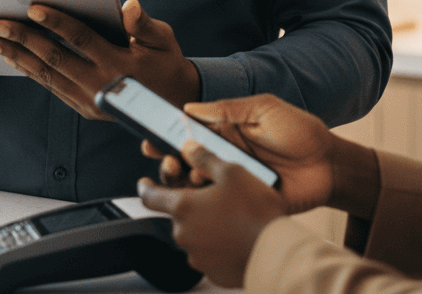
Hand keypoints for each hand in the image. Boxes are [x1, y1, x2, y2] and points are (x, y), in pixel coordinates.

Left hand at [0, 0, 199, 118]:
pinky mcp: (85, 109)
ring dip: (18, 58)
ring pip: (47, 76)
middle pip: (55, 58)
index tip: (33, 8)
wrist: (173, 106)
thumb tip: (128, 6)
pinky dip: (31, 72)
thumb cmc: (166, 62)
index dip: (57, 22)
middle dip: (23, 39)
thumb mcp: (164, 40)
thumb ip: (144, 24)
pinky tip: (14, 58)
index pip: (82, 39)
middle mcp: (101, 85)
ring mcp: (90, 101)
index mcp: (120, 64)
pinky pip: (52, 87)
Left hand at [139, 140, 285, 288]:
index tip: (144, 183)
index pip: (150, 197)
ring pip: (194, 234)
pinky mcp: (213, 273)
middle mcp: (184, 234)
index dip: (146, 187)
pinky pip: (209, 254)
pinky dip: (217, 244)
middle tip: (212, 195)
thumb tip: (188, 148)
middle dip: (190, 204)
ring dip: (204, 224)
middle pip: (177, 214)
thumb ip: (204, 158)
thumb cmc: (255, 212)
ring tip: (231, 216)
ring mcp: (198, 257)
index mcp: (183, 207)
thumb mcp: (231, 172)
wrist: (277, 254)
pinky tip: (236, 236)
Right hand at [158, 93, 336, 214]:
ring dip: (183, 177)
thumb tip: (189, 108)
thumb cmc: (299, 131)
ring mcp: (234, 180)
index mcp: (226, 131)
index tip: (150, 133)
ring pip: (197, 182)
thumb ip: (227, 109)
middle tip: (161, 155)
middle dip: (167, 157)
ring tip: (180, 169)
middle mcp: (225, 156)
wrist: (330, 164)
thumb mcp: (264, 109)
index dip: (168, 132)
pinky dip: (204, 197)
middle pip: (187, 159)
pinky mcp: (245, 201)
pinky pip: (218, 202)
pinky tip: (201, 188)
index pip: (190, 132)